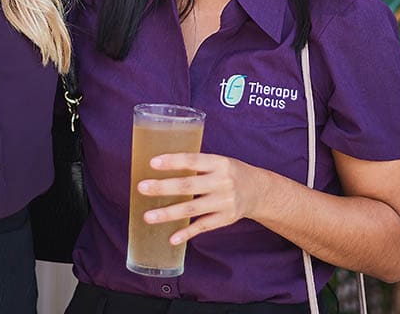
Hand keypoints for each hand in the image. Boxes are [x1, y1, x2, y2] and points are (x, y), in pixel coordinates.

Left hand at [137, 153, 263, 245]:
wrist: (258, 191)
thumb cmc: (229, 173)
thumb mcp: (218, 162)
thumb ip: (196, 165)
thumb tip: (161, 166)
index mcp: (219, 163)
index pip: (193, 161)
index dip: (173, 161)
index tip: (152, 163)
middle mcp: (222, 182)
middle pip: (188, 186)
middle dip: (163, 188)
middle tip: (141, 188)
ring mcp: (224, 202)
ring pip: (192, 209)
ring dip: (168, 214)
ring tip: (148, 216)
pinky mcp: (225, 219)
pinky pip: (202, 226)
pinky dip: (187, 233)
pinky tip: (171, 238)